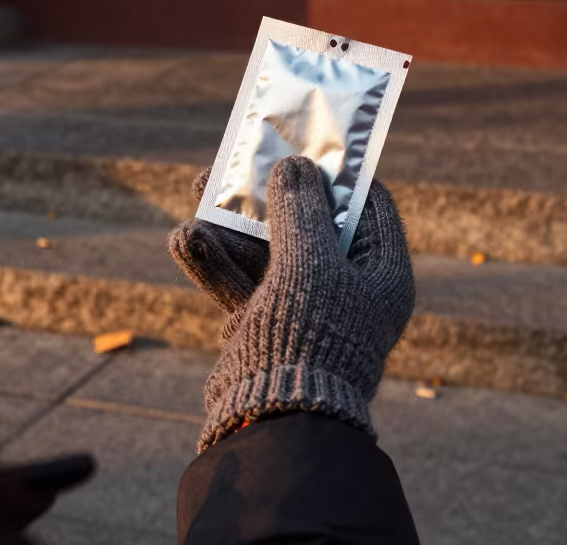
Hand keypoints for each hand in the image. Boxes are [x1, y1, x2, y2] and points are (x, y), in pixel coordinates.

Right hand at [169, 156, 414, 452]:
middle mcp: (349, 290)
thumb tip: (295, 165)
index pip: (368, 206)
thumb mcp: (309, 259)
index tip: (307, 143)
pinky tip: (185, 239)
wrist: (273, 421)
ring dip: (230, 224)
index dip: (338, 172)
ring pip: (267, 250)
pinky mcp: (268, 326)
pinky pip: (243, 282)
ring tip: (195, 191)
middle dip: (267, 193)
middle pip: (308, 223)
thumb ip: (298, 208)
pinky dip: (216, 262)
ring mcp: (307, 309)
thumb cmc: (309, 335)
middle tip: (237, 161)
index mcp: (382, 274)